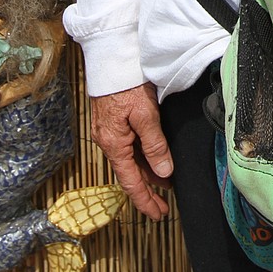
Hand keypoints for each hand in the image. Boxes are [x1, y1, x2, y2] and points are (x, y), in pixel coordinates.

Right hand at [90, 83, 172, 219]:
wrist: (110, 56)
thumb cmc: (126, 82)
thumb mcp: (145, 114)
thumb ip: (154, 145)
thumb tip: (163, 173)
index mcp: (114, 144)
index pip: (131, 182)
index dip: (145, 200)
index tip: (158, 214)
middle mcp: (108, 141)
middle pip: (130, 173)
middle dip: (147, 191)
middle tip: (163, 207)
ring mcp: (109, 132)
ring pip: (130, 160)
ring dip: (145, 174)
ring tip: (164, 185)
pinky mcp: (112, 122)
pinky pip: (128, 147)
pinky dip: (141, 158)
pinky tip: (152, 159)